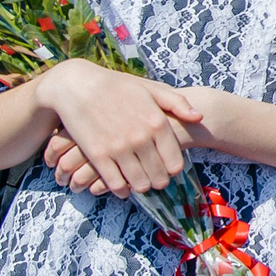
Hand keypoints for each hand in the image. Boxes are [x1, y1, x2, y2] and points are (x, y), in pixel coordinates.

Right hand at [38, 61, 203, 195]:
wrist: (77, 85)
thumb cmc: (116, 86)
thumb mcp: (150, 88)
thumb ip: (177, 102)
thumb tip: (199, 117)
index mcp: (156, 123)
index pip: (175, 163)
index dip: (173, 170)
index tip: (167, 168)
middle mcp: (140, 138)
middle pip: (159, 178)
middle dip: (159, 181)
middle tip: (154, 178)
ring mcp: (118, 149)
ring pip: (139, 184)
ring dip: (142, 186)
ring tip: (140, 181)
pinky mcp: (97, 156)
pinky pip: (116, 184)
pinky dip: (121, 189)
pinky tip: (122, 185)